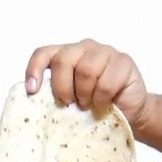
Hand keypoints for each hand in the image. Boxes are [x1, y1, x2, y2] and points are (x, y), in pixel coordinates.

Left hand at [25, 38, 150, 128]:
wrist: (129, 113)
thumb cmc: (95, 106)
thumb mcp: (71, 100)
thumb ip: (56, 93)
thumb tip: (37, 100)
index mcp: (67, 55)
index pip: (44, 53)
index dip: (35, 69)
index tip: (32, 90)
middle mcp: (84, 48)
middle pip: (64, 60)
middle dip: (63, 87)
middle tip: (69, 103)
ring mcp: (105, 52)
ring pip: (85, 70)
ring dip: (84, 94)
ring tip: (88, 104)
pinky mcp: (124, 61)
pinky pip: (106, 82)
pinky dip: (101, 99)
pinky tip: (104, 103)